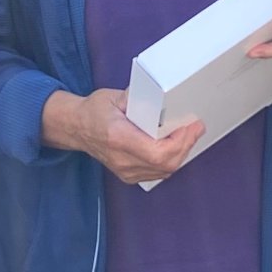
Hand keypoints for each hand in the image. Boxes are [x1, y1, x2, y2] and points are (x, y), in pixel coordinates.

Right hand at [44, 87, 204, 184]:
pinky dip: (171, 161)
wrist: (76, 127)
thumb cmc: (93, 111)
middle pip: (165, 164)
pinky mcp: (128, 175)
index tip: (190, 127)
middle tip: (195, 129)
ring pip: (165, 171)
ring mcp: (125, 170)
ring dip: (181, 154)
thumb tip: (160, 95)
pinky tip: (175, 147)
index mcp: (118, 137)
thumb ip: (138, 97)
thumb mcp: (114, 97)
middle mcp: (122, 159)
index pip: (157, 152)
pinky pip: (157, 174)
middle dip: (186, 146)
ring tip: (188, 136)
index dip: (180, 143)